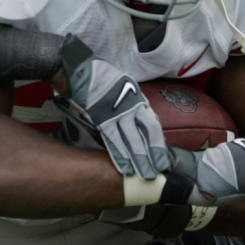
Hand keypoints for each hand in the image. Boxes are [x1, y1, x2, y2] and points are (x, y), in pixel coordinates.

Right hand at [60, 34, 170, 178]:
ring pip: (131, 140)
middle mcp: (131, 105)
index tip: (164, 160)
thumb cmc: (103, 81)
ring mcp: (116, 111)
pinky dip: (119, 154)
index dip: (158, 144)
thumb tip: (141, 130)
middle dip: (152, 155)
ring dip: (137, 160)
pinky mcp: (101, 116)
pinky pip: (112, 139)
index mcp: (138, 99)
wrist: (81, 69)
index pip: (153, 125)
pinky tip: (124, 167)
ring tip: (143, 175)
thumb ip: (134, 108)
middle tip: (157, 173)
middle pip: (145, 134)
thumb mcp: (126, 89)